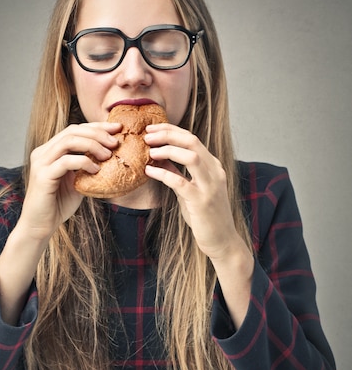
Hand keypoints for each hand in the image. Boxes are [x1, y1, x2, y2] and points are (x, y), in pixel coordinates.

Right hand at [18, 121, 120, 241]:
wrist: (40, 226)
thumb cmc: (58, 205)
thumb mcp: (77, 181)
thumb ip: (87, 167)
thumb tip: (110, 156)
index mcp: (50, 151)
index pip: (74, 130)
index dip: (96, 127)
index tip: (117, 129)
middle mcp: (43, 153)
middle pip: (72, 130)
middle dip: (97, 133)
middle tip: (115, 142)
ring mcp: (41, 163)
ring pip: (68, 141)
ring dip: (92, 145)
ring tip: (108, 155)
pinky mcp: (42, 176)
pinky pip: (66, 161)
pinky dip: (84, 162)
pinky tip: (96, 170)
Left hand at [144, 122, 240, 260]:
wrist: (222, 241)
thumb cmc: (205, 216)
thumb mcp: (190, 190)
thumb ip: (179, 173)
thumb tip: (160, 159)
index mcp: (213, 166)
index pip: (192, 139)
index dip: (171, 130)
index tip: (152, 129)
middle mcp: (214, 172)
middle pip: (192, 142)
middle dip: (168, 134)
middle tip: (147, 135)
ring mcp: (210, 186)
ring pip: (191, 157)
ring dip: (168, 150)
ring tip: (150, 151)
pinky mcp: (202, 202)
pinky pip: (180, 182)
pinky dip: (163, 174)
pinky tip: (149, 172)